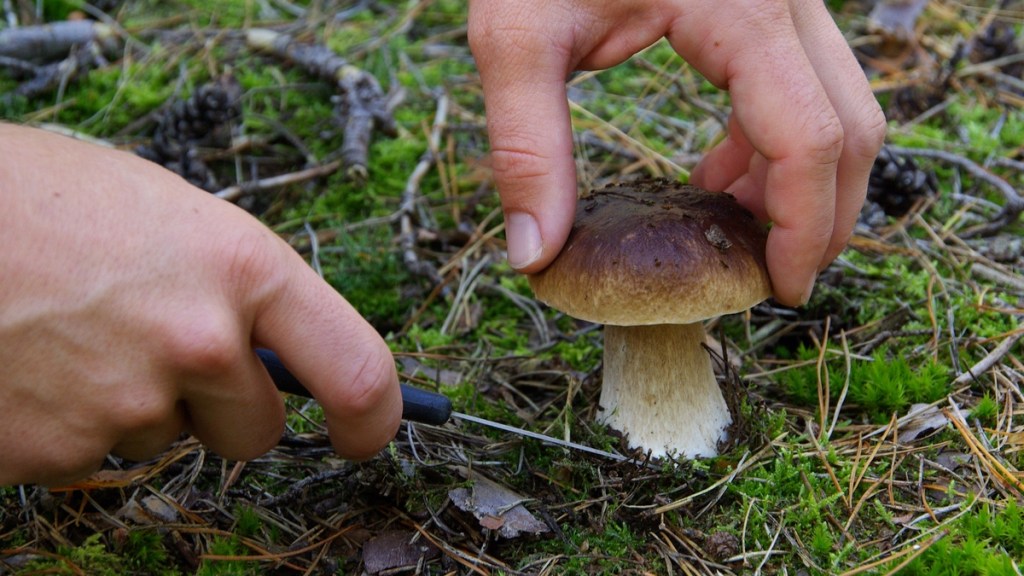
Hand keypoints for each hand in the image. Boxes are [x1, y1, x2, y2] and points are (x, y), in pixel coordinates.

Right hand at [0, 124, 401, 485]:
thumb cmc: (44, 199)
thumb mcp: (171, 218)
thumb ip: (240, 290)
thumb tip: (284, 354)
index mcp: (243, 268)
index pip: (356, 371)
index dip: (374, 417)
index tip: (365, 432)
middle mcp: (198, 343)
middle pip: (256, 432)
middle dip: (224, 410)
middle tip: (162, 355)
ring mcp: (125, 404)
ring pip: (167, 440)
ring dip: (138, 406)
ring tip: (76, 336)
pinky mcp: (54, 452)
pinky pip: (94, 456)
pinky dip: (73, 423)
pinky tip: (35, 364)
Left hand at [468, 0, 885, 305]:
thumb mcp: (516, 37)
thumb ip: (525, 147)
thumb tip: (535, 257)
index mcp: (742, 8)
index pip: (810, 138)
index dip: (803, 228)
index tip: (778, 291)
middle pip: (850, 125)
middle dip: (823, 215)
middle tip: (771, 279)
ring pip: (838, 103)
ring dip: (804, 180)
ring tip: (734, 229)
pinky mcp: (764, 4)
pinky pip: (804, 81)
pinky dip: (777, 142)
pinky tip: (719, 173)